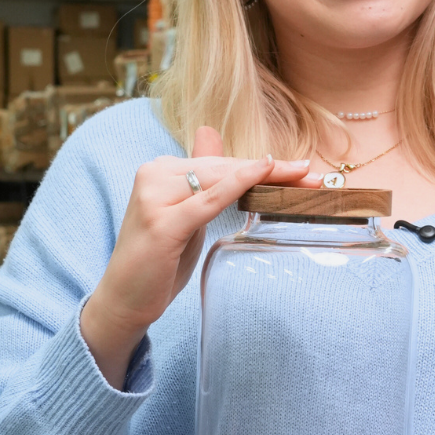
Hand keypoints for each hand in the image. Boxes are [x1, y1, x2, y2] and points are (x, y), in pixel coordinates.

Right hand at [81, 126, 321, 386]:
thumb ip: (200, 179)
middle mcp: (154, 174)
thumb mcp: (184, 214)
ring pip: (220, 178)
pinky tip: (263, 171)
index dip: (260, 166)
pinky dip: (237, 184)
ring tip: (303, 178)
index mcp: (159, 170)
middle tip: (313, 174)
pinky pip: (208, 199)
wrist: (122, 300)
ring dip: (266, 176)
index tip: (300, 169)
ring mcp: (155, 197)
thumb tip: (210, 134)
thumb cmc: (157, 260)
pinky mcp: (162, 222)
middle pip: (223, 167)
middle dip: (272, 171)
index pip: (219, 163)